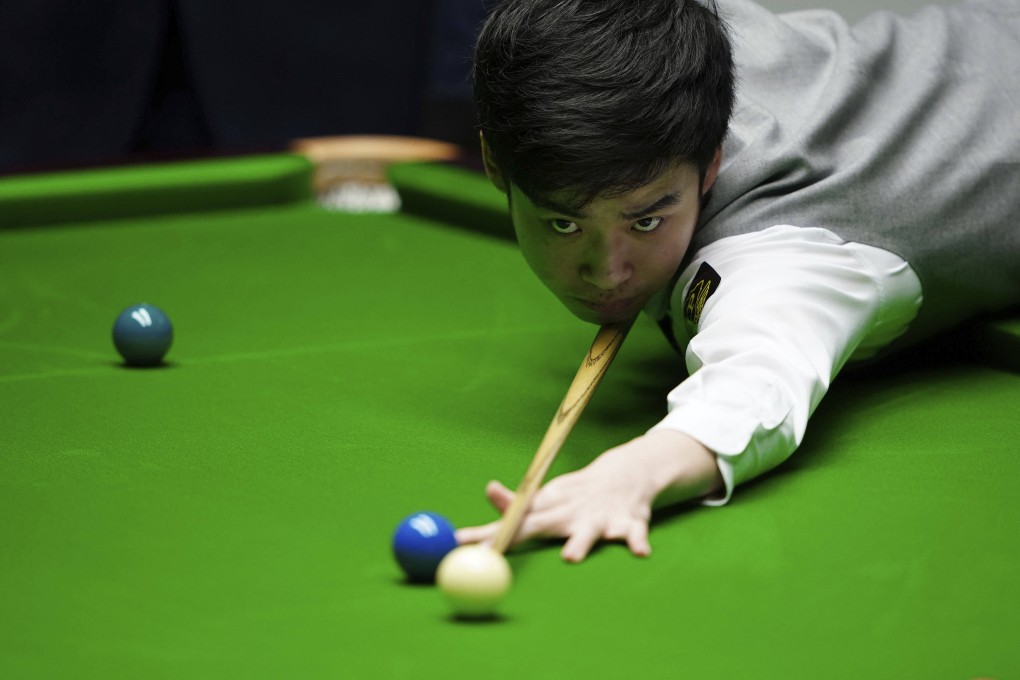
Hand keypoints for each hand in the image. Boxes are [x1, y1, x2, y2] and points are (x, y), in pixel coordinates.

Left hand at [455, 430, 722, 562]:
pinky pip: (635, 534)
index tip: (460, 541)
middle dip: (517, 535)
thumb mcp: (546, 501)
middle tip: (494, 551)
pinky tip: (639, 552)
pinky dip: (637, 542)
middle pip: (539, 525)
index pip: (511, 522)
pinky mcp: (630, 523)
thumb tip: (482, 503)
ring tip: (570, 558)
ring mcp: (598, 517)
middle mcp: (569, 512)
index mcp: (548, 509)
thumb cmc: (578, 496)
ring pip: (587, 533)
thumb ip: (516, 510)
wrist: (627, 473)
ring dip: (580, 543)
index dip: (487, 533)